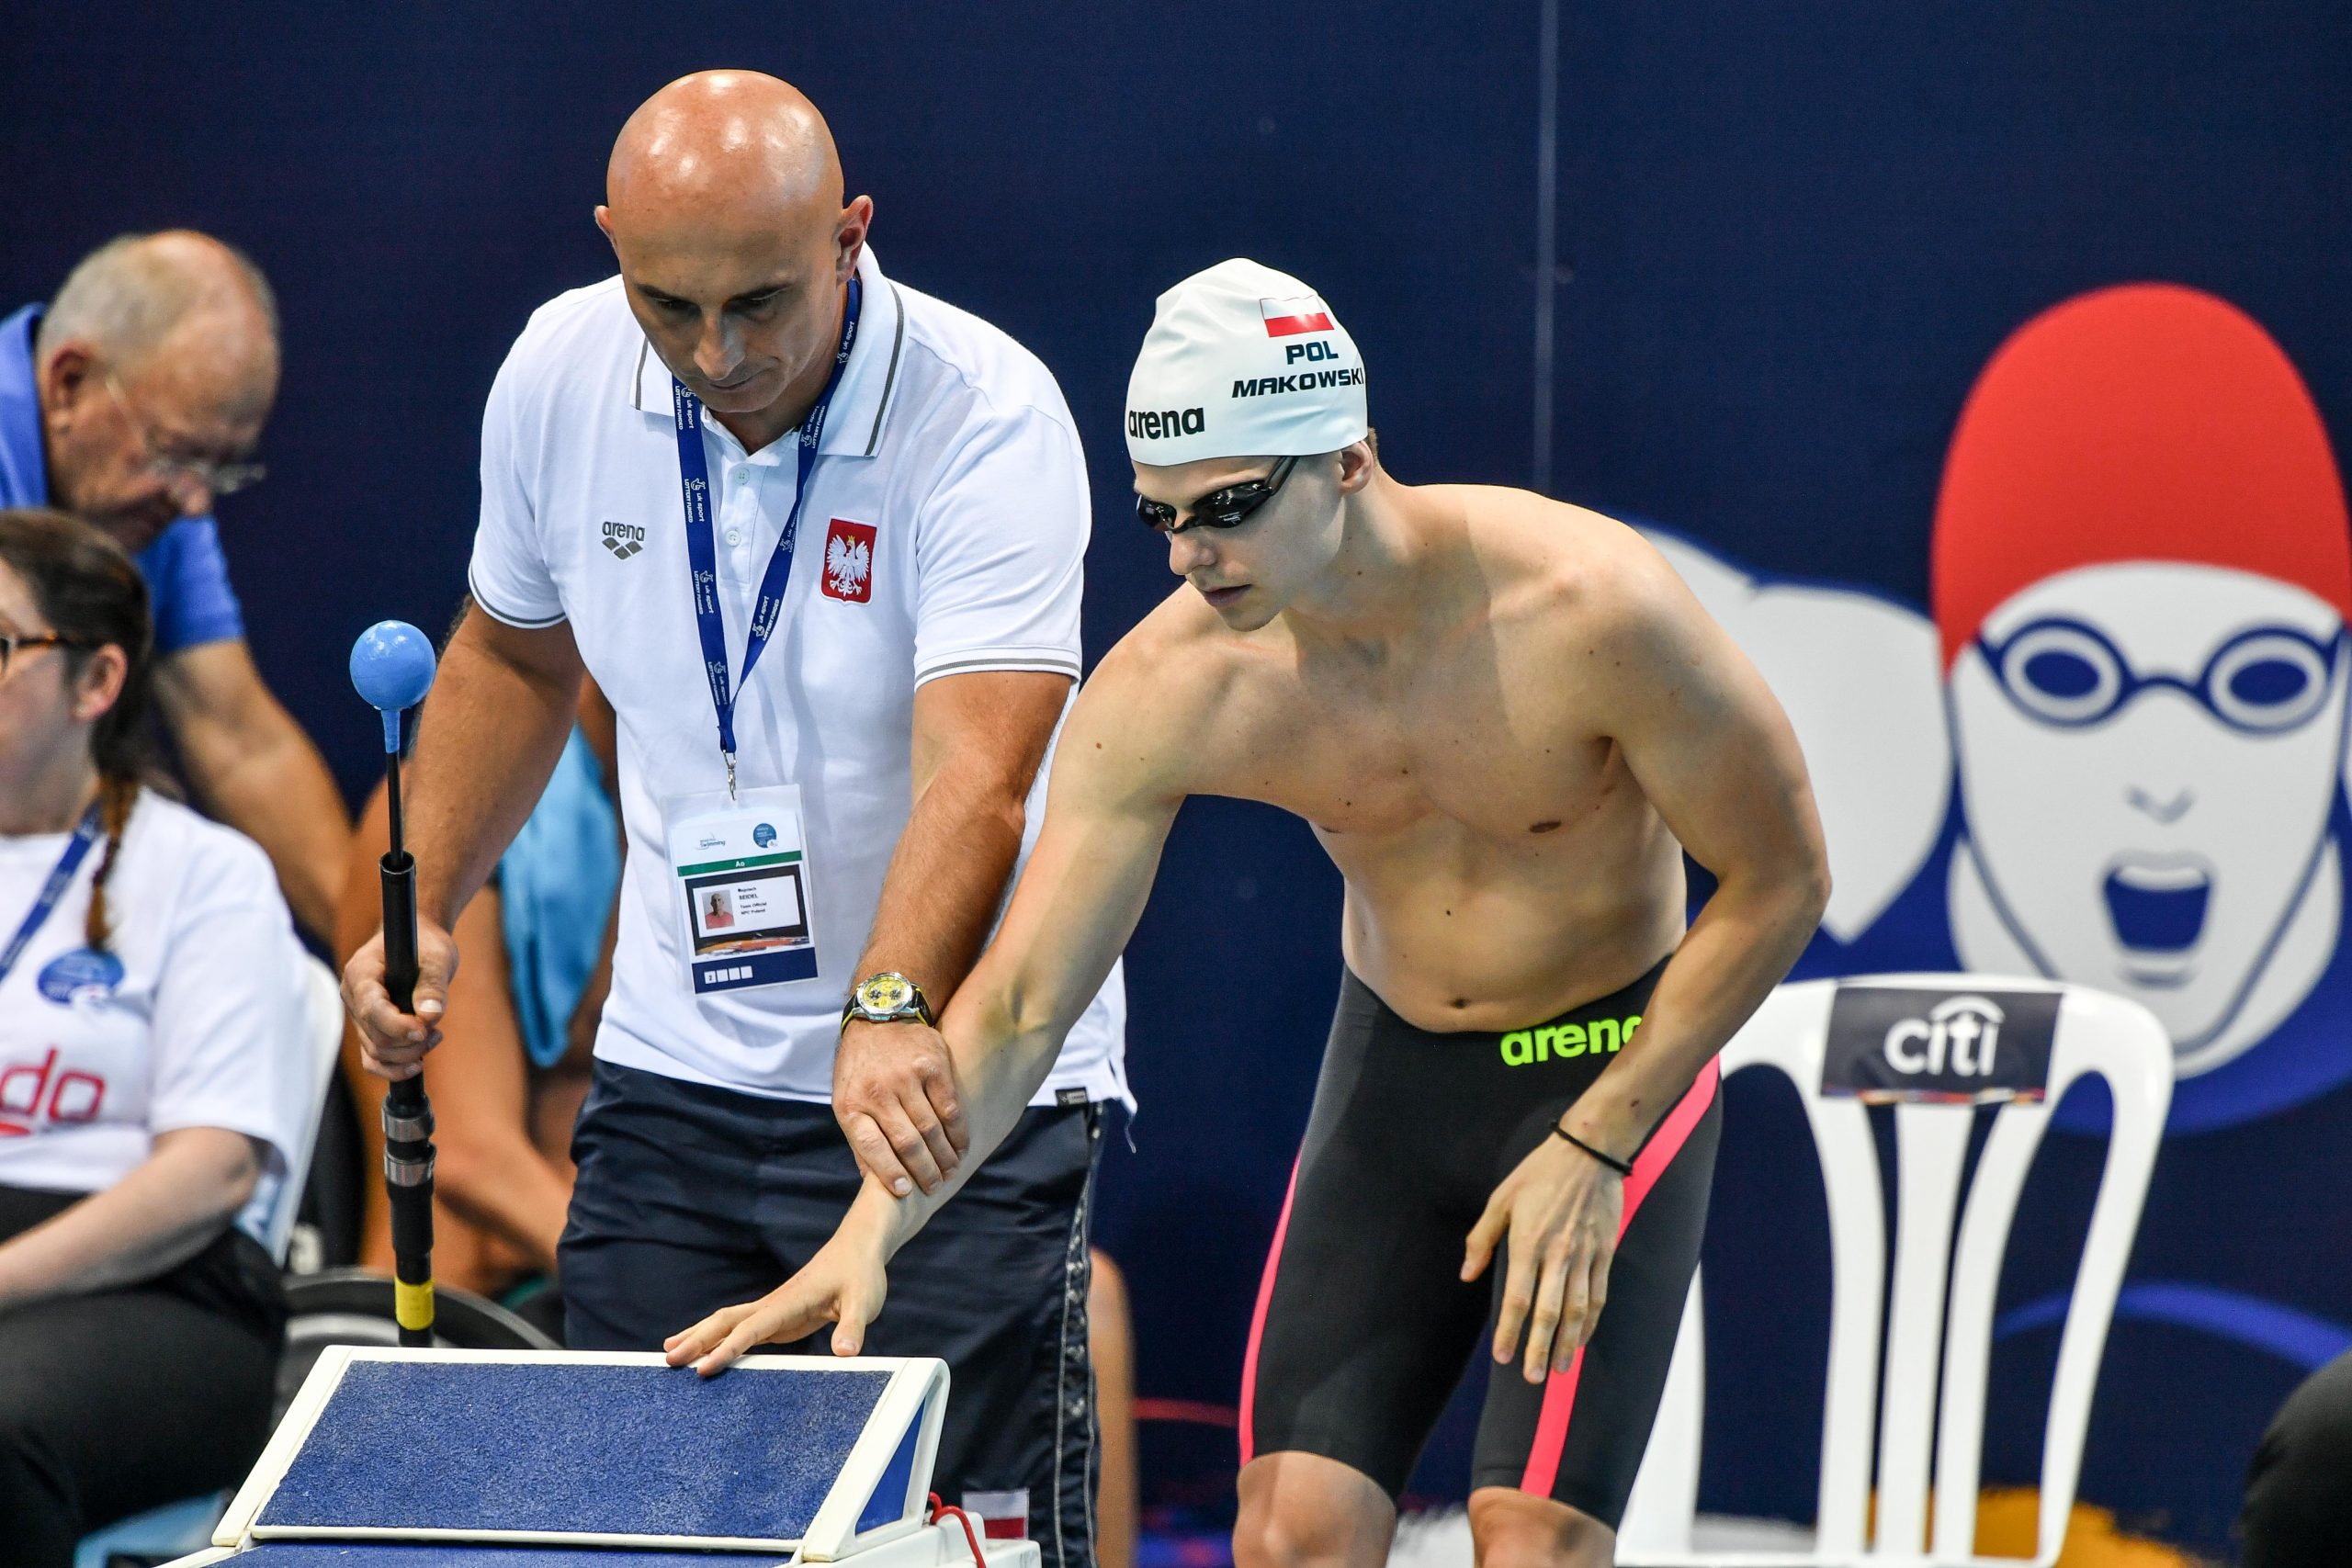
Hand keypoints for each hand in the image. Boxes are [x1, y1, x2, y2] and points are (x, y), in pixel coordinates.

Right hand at [342, 919, 458, 1079]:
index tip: (425, 1029)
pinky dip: (395, 1067)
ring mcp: (358, 1016)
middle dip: (410, 1043)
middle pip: (375, 1037)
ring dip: (409, 1055)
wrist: (420, 945)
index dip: (397, 1026)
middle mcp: (352, 997)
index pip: (371, 1009)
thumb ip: (433, 984)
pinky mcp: (368, 1031)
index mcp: (360, 973)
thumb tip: (430, 1016)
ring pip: (376, 1053)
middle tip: (437, 1031)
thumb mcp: (437, 957)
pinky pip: (373, 1061)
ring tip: (435, 1036)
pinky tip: (419, 1062)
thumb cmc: (426, 945)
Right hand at [664, 1223, 888, 1376]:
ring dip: (700, 1335)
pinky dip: (719, 1340)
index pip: (751, 1329)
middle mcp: (773, 1305)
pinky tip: (709, 1352)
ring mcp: (772, 1310)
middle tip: (667, 1360)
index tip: (703, 1369)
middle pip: (725, 1321)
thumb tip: (845, 1354)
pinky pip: (741, 1329)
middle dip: (697, 1340)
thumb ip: (852, 1327)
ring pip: (727, 1322)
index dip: (727, 1349)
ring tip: (669, 1352)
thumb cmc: (860, 1273)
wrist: (858, 1248)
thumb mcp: (864, 1301)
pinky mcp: (777, 1316)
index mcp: (789, 1302)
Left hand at [834, 1019, 968, 1195]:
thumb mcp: (846, 1101)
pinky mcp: (933, 1065)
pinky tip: (961, 1146)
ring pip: (931, 1128)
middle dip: (924, 1171)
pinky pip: (950, 1107)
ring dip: (945, 1156)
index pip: (871, 1146)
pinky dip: (958, 1132)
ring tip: (951, 1171)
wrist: (880, 1018)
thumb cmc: (860, 1069)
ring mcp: (906, 1077)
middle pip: (906, 1142)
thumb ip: (859, 1139)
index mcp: (852, 1105)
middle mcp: (878, 1091)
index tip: (905, 1192)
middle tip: (936, 1186)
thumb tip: (871, 1181)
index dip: (889, 1173)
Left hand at [1462, 1131, 1625, 1383]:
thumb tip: (1467, 1275)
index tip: (1501, 1356)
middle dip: (1540, 1349)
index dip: (1509, 1330)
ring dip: (1568, 1343)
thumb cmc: (1539, 1172)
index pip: (1518, 1298)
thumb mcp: (1501, 1198)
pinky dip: (1590, 1322)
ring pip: (1577, 1310)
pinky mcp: (1605, 1252)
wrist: (1590, 1150)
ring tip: (1559, 1370)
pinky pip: (1599, 1295)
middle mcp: (1558, 1254)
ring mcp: (1585, 1255)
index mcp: (1527, 1242)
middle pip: (1549, 1313)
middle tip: (1533, 1378)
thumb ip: (1482, 1239)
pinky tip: (1582, 1339)